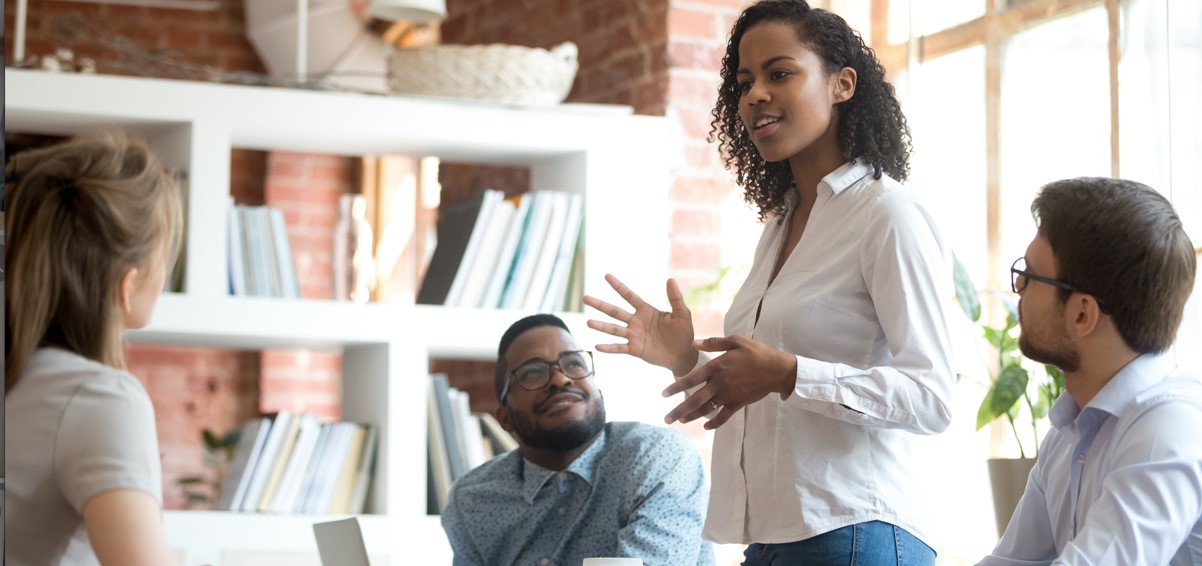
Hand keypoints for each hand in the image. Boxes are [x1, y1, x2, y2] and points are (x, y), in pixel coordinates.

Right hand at [584, 274, 697, 375]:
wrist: (683, 355)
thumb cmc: (684, 332)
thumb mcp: (682, 314)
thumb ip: (675, 298)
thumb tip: (670, 280)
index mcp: (646, 310)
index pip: (629, 296)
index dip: (618, 286)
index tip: (606, 276)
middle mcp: (636, 321)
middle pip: (615, 311)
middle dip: (600, 305)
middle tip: (585, 298)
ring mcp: (634, 336)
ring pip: (614, 329)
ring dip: (601, 326)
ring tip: (588, 322)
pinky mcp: (635, 349)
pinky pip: (619, 348)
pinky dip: (609, 348)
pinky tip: (597, 346)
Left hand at [662, 335, 796, 428]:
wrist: (777, 370)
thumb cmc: (756, 352)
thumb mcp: (736, 341)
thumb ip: (714, 343)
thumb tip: (694, 343)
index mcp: (717, 367)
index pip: (691, 379)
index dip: (676, 387)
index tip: (663, 394)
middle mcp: (720, 383)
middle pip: (695, 399)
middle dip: (679, 410)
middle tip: (666, 419)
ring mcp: (729, 395)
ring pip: (706, 409)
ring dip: (692, 417)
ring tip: (680, 421)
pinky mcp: (738, 403)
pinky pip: (723, 416)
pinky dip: (714, 423)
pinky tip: (705, 427)